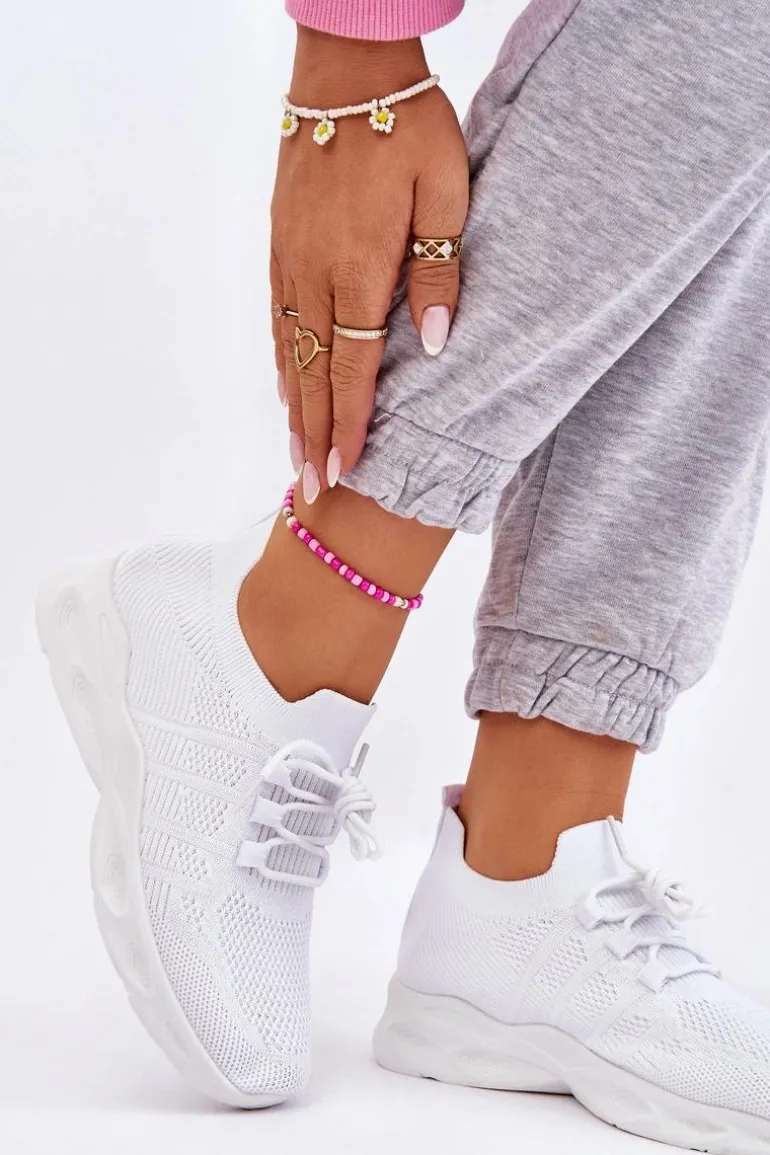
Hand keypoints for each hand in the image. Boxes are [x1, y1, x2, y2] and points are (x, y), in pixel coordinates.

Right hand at [271, 28, 468, 501]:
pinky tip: (283, 387)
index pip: (352, 366)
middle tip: (309, 492)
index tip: (343, 472)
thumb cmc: (409, 128)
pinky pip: (279, 318)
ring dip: (293, 409)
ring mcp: (292, 262)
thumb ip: (439, 269)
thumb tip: (436, 342)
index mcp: (360, 268)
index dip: (348, 423)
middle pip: (313, 373)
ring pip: (289, 352)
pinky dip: (281, 361)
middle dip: (314, 436)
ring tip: (295, 456)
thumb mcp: (447, 191)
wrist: (347, 74)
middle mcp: (316, 274)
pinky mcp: (282, 246)